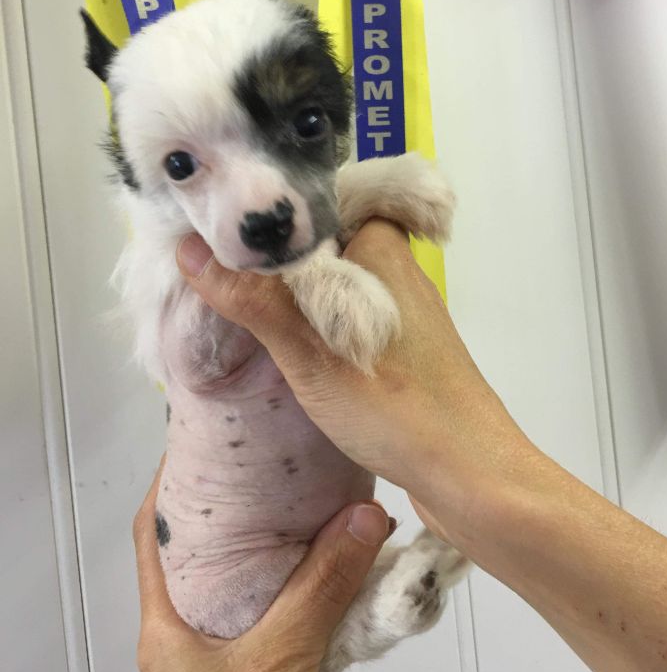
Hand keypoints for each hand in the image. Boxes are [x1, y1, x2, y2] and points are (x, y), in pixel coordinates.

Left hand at [134, 462, 389, 671]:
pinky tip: (353, 571)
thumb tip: (361, 519)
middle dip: (251, 508)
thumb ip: (319, 590)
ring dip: (296, 550)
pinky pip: (297, 619)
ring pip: (263, 585)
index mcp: (168, 624)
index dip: (175, 480)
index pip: (156, 531)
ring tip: (327, 504)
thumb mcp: (275, 663)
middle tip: (285, 463)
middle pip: (216, 552)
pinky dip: (324, 592)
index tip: (209, 438)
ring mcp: (235, 658)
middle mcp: (196, 635)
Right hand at [176, 220, 534, 553]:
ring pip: (331, 279)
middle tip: (209, 265)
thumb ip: (253, 298)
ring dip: (289, 291)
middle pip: (318, 238)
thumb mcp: (309, 353)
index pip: (312, 197)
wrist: (472, 474)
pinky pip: (344, 311)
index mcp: (380, 244)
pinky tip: (283, 343)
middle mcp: (393, 266)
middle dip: (268, 254)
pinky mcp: (400, 343)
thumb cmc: (397, 406)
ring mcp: (398, 307)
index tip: (212, 218)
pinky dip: (312, 319)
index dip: (262, 208)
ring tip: (233, 301)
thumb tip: (188, 247)